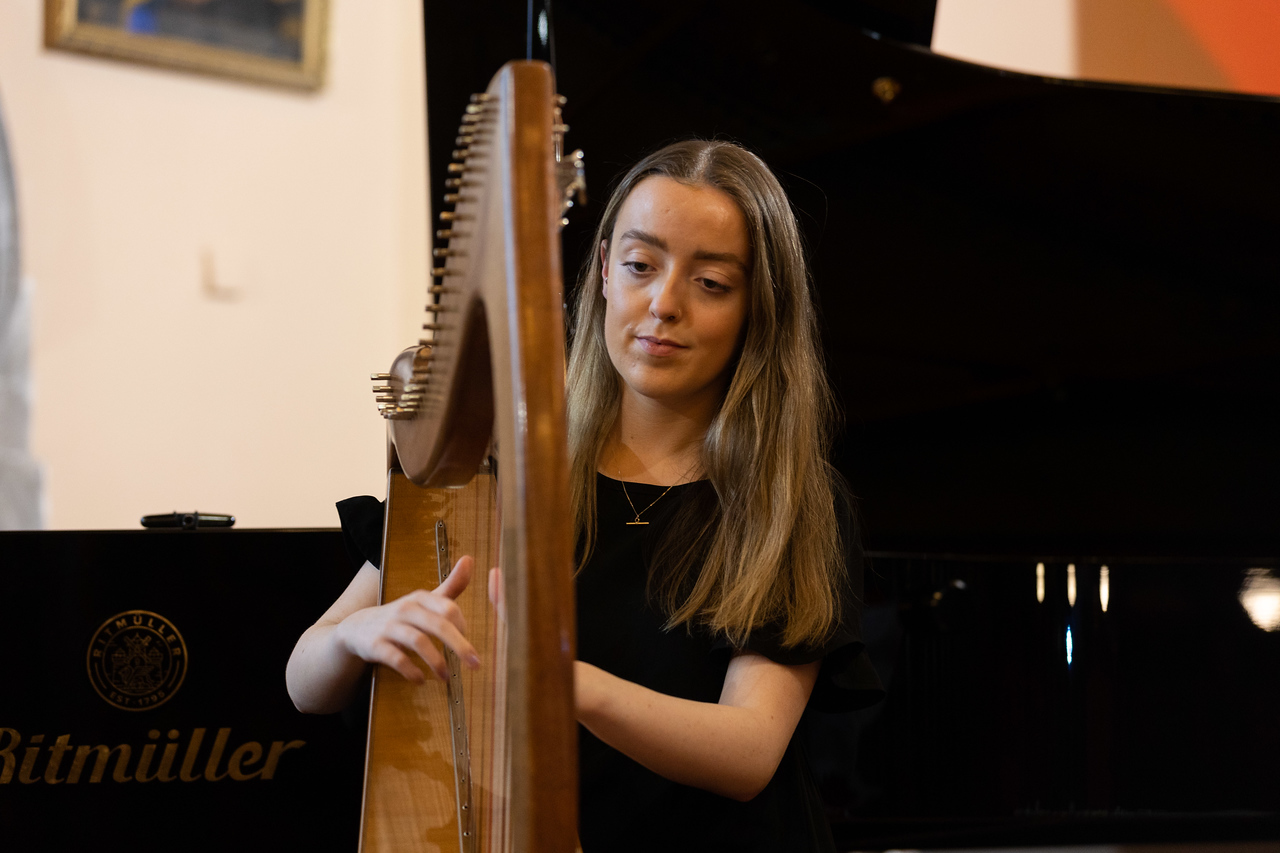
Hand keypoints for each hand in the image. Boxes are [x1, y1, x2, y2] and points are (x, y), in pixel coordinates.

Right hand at [335, 555, 479, 682]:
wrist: (356, 629)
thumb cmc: (400, 616)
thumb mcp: (424, 600)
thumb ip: (450, 586)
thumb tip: (470, 559)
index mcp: (420, 598)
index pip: (449, 608)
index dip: (463, 627)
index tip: (471, 645)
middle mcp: (406, 609)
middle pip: (438, 625)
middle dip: (460, 646)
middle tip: (475, 664)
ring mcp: (389, 626)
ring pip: (418, 641)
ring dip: (436, 662)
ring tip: (446, 677)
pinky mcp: (375, 645)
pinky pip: (396, 658)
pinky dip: (410, 670)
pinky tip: (420, 680)